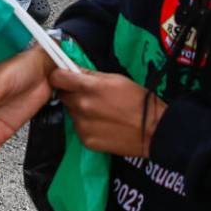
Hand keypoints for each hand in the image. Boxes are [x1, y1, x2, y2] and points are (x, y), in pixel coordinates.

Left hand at [50, 69, 166, 156]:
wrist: (153, 131)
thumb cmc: (138, 101)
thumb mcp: (116, 79)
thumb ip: (92, 75)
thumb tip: (73, 70)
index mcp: (90, 87)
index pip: (57, 78)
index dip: (59, 75)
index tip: (64, 76)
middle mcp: (82, 106)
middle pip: (63, 95)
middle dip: (72, 93)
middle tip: (89, 94)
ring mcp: (82, 125)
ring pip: (71, 112)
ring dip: (79, 109)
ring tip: (100, 111)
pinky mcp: (86, 140)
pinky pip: (78, 128)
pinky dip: (86, 125)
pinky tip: (102, 124)